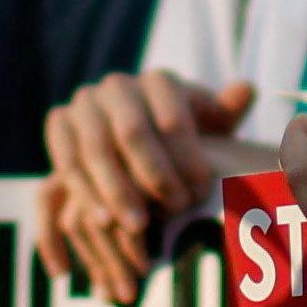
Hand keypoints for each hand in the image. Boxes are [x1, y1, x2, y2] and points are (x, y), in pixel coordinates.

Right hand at [37, 73, 254, 300]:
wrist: (136, 145)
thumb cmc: (184, 142)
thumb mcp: (209, 126)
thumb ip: (226, 111)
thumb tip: (246, 89)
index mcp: (158, 81)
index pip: (172, 114)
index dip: (187, 154)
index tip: (200, 189)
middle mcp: (118, 85)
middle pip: (132, 130)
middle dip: (153, 174)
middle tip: (174, 210)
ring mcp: (84, 103)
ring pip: (96, 149)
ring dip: (116, 191)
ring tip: (139, 225)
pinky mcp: (59, 125)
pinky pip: (67, 162)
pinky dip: (85, 194)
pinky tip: (103, 223)